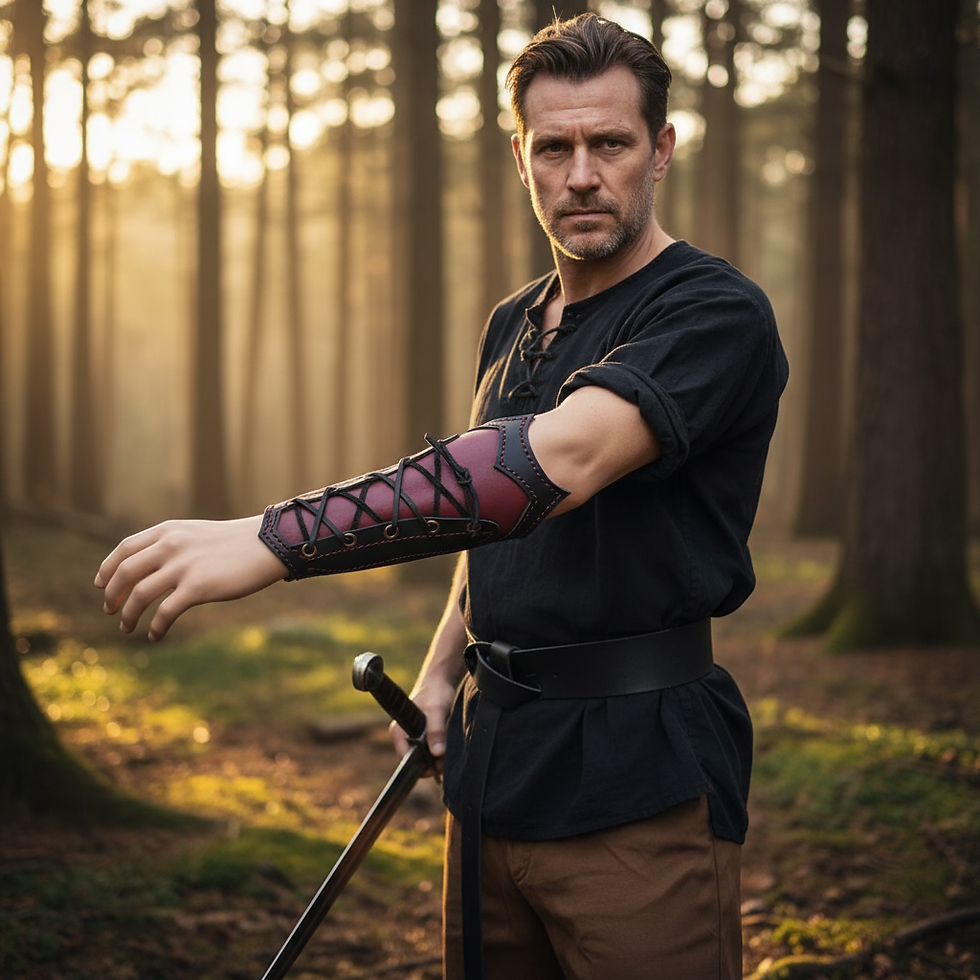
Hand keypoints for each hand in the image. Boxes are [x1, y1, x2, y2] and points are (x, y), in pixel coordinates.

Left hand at [95, 516, 287, 639]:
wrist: (267, 545)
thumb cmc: (235, 543)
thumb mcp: (196, 534)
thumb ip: (172, 544)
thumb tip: (148, 566)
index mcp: (168, 531)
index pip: (124, 549)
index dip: (107, 568)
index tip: (101, 585)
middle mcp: (171, 545)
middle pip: (125, 573)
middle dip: (112, 595)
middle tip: (109, 611)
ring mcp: (183, 566)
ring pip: (139, 595)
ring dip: (128, 615)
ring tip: (126, 628)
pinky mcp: (198, 587)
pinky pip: (165, 612)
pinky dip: (155, 627)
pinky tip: (155, 636)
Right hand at [389, 674, 458, 773]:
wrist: (442, 681)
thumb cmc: (436, 692)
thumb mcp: (437, 711)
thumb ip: (436, 731)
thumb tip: (437, 753)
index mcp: (398, 731)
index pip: (405, 758)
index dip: (420, 766)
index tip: (436, 768)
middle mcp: (402, 735)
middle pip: (414, 759)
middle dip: (429, 763)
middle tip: (445, 762)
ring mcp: (411, 736)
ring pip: (422, 756)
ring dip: (435, 758)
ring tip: (447, 755)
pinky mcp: (421, 735)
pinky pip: (428, 749)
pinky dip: (437, 751)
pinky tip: (446, 749)